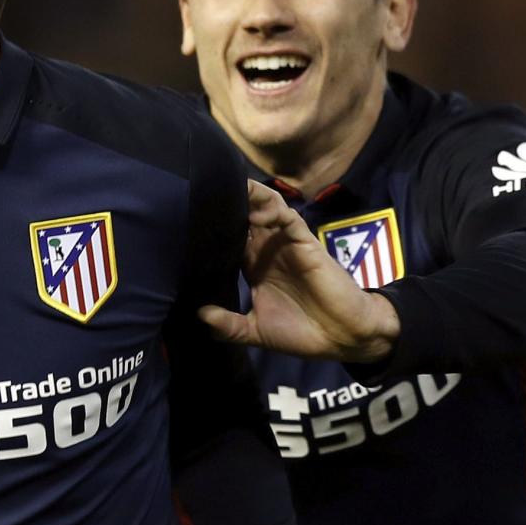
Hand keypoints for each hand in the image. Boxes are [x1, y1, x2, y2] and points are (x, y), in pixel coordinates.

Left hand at [198, 180, 400, 361]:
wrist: (343, 338)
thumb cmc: (301, 332)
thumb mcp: (255, 331)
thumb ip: (228, 325)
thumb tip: (199, 315)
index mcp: (254, 267)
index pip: (227, 241)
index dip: (209, 230)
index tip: (183, 219)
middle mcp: (267, 251)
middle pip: (243, 219)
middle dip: (224, 204)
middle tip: (198, 191)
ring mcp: (286, 245)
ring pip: (265, 211)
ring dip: (248, 199)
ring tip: (225, 186)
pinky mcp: (305, 243)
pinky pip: (289, 219)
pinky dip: (272, 210)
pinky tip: (255, 209)